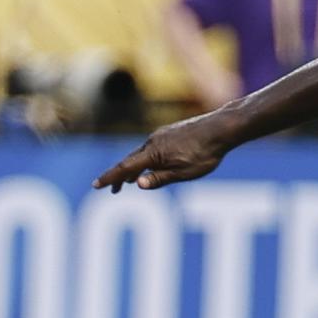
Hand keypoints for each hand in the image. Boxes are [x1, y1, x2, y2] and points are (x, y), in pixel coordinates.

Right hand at [95, 109, 241, 191]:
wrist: (221, 128)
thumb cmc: (205, 153)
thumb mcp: (184, 173)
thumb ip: (160, 179)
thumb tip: (138, 184)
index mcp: (153, 153)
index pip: (125, 168)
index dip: (110, 177)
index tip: (96, 185)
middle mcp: (152, 141)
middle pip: (130, 161)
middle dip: (120, 176)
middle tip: (112, 189)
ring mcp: (161, 135)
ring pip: (142, 154)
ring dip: (135, 167)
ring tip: (130, 180)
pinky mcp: (170, 132)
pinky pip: (153, 147)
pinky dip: (147, 159)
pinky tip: (153, 163)